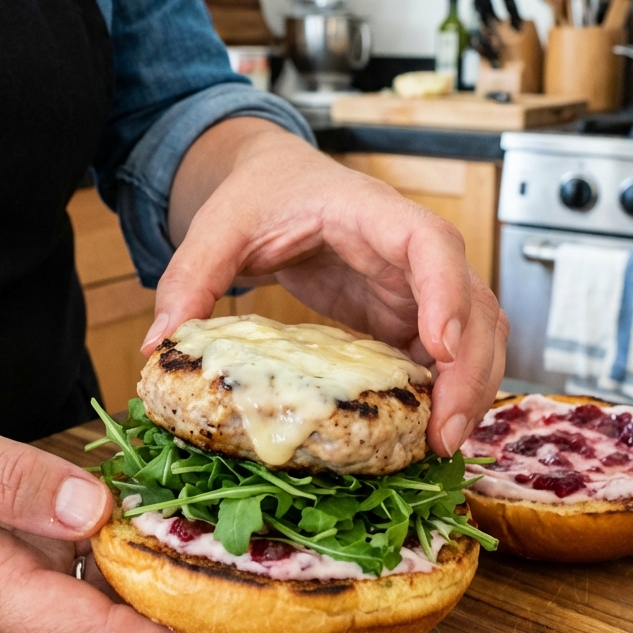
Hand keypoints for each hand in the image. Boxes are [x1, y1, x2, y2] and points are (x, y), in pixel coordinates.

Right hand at [0, 385, 225, 632]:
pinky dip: (123, 568)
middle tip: (260, 580)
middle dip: (181, 618)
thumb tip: (96, 512)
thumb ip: (10, 480)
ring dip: (158, 592)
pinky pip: (73, 587)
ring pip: (93, 613)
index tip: (235, 629)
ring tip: (234, 555)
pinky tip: (166, 532)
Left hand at [145, 122, 508, 454]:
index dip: (446, 293)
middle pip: (474, 303)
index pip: (430, 244)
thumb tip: (157, 346)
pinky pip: (447, 359)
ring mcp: (417, 289)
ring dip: (470, 390)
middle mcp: (410, 251)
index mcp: (371, 213)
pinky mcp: (407, 320)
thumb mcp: (219, 227)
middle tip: (441, 435)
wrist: (278, 185)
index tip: (441, 346)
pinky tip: (425, 437)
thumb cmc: (260, 195)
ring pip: (476, 336)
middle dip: (470, 370)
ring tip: (439, 447)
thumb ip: (190, 278)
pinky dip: (447, 395)